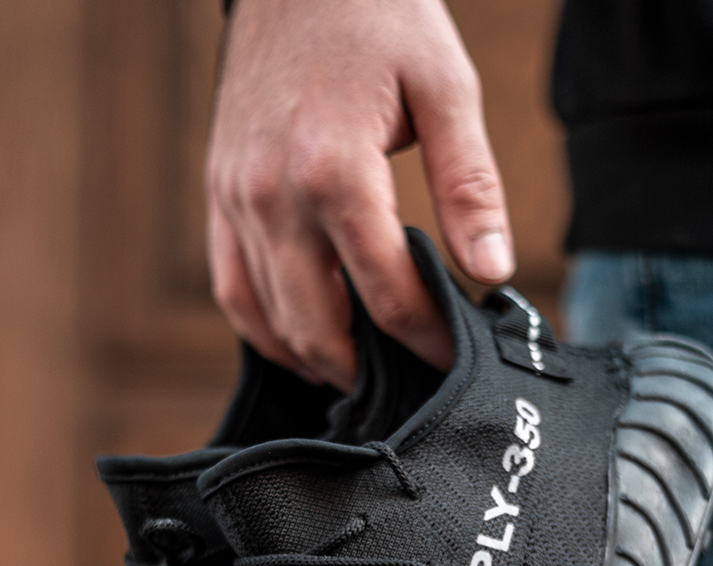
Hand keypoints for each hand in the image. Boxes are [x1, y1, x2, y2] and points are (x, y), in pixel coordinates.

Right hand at [206, 0, 513, 390]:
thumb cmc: (377, 14)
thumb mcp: (446, 88)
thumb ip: (471, 186)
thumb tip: (493, 270)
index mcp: (334, 171)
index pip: (387, 294)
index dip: (427, 338)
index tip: (456, 358)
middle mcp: (273, 195)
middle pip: (320, 328)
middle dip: (369, 368)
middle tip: (410, 382)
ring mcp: (236, 197)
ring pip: (269, 320)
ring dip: (316, 358)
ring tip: (362, 374)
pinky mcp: (219, 192)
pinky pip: (231, 288)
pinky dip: (266, 329)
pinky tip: (304, 341)